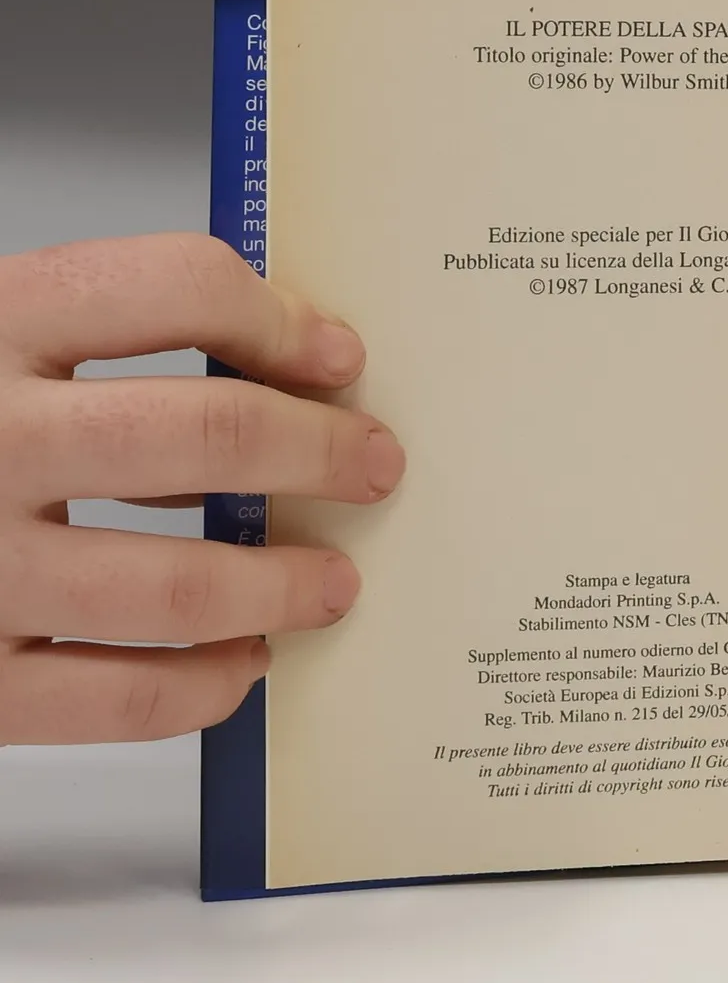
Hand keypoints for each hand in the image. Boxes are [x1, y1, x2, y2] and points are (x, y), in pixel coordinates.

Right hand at [0, 235, 403, 743]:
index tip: (338, 356)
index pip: (173, 286)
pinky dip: (203, 685)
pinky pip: (115, 696)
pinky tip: (240, 664)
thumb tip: (285, 359)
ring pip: (175, 580)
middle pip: (203, 432)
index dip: (279, 318)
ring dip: (281, 584)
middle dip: (318, 452)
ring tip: (331, 583)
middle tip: (375, 466)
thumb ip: (98, 336)